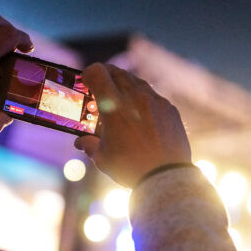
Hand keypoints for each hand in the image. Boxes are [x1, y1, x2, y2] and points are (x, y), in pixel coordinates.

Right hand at [75, 64, 190, 187]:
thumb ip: (89, 145)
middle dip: (105, 77)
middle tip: (100, 89)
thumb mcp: (103, 158)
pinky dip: (143, 99)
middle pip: (117, 72)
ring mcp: (155, 101)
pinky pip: (153, 96)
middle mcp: (135, 98)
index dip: (89, 74)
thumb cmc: (130, 169)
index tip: (86, 82)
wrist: (166, 178)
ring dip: (125, 86)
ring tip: (120, 102)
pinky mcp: (169, 109)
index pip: (97, 72)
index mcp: (113, 106)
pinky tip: (140, 115)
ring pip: (136, 81)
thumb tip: (81, 142)